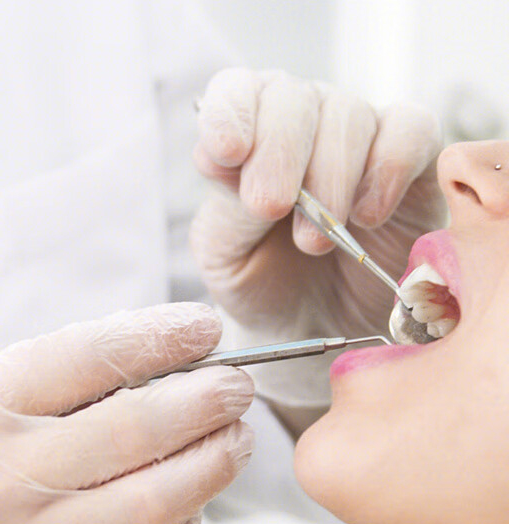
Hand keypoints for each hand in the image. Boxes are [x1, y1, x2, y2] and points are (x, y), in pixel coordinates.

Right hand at [0, 304, 253, 523]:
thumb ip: (14, 375)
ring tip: (232, 441)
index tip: (204, 328)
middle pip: (138, 427)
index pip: (90, 356)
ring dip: (213, 464)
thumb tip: (123, 361)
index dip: (161, 336)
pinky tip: (191, 523)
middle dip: (209, 398)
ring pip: (156, 503)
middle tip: (236, 386)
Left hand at [191, 69, 447, 404]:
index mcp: (246, 136)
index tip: (227, 153)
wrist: (317, 326)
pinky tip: (367, 216)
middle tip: (272, 208)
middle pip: (291, 98)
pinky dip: (387, 170)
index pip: (236, 93)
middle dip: (279, 153)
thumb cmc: (264, 284)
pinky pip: (410, 131)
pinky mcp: (411, 155)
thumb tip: (216, 155)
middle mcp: (300, 122)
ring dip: (329, 180)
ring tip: (314, 243)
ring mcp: (357, 133)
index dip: (230, 113)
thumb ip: (223, 205)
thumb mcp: (226, 255)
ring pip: (348, 116)